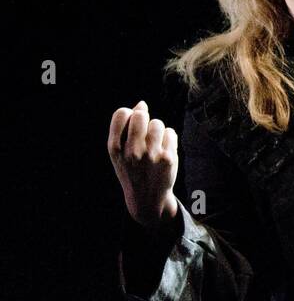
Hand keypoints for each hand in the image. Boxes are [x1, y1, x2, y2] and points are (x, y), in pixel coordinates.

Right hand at [108, 100, 179, 231]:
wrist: (146, 197)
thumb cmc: (132, 169)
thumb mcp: (119, 152)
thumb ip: (125, 128)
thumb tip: (141, 104)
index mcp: (115, 148)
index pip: (121, 113)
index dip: (129, 113)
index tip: (132, 123)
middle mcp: (132, 151)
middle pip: (141, 115)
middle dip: (144, 117)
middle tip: (145, 131)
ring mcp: (151, 154)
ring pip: (158, 123)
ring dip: (157, 129)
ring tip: (154, 142)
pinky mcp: (168, 158)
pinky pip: (171, 133)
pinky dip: (168, 138)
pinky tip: (164, 149)